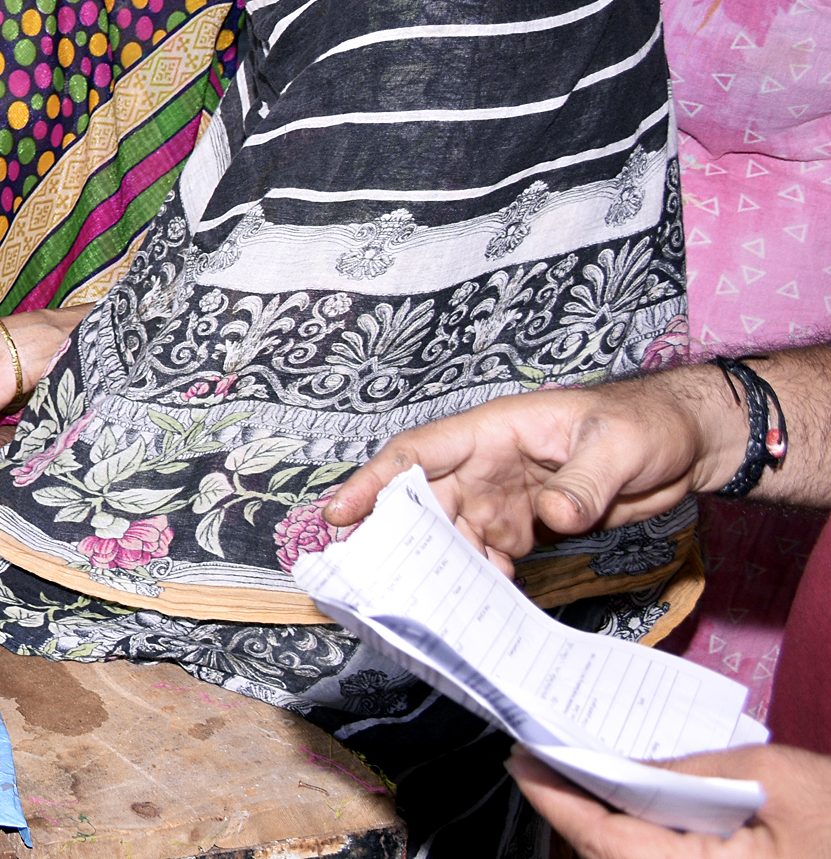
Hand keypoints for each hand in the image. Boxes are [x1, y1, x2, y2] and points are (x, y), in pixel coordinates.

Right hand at [322, 369, 729, 572]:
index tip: (341, 514)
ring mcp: (505, 496)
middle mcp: (487, 465)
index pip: (418, 453)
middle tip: (372, 578)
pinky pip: (490, 553)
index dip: (375, 482)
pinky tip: (490, 603)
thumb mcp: (619, 447)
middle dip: (397, 536)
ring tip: (436, 603)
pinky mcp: (528, 524)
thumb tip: (552, 515)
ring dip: (445, 565)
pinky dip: (485, 578)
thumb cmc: (647, 424)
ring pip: (454, 533)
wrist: (686, 446)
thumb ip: (583, 481)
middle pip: (425, 500)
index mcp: (494, 431)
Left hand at [508, 745, 830, 858]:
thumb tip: (629, 765)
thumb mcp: (778, 777)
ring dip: (610, 829)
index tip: (520, 756)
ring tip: (588, 775)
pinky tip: (646, 807)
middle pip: (611, 858)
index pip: (599, 840)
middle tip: (544, 756)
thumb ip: (694, 769)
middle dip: (575, 811)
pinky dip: (649, 841)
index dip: (553, 796)